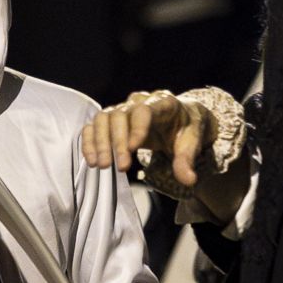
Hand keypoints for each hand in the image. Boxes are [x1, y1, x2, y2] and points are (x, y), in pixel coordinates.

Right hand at [81, 90, 250, 222]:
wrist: (179, 120)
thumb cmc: (185, 130)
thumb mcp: (192, 142)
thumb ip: (187, 160)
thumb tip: (188, 179)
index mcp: (162, 103)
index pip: (144, 110)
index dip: (137, 128)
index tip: (134, 149)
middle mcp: (138, 102)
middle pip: (119, 115)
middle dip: (117, 142)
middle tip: (121, 167)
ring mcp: (122, 109)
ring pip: (103, 118)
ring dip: (100, 142)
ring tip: (102, 165)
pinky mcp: (111, 119)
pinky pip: (94, 125)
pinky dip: (89, 141)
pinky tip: (92, 160)